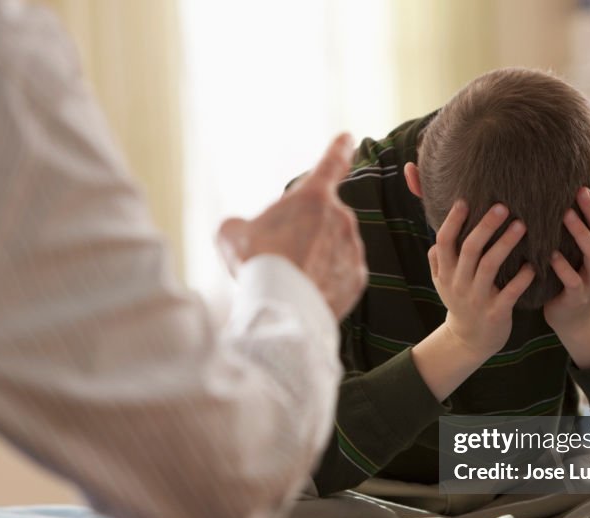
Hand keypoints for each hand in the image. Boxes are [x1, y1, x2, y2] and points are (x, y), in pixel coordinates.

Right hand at [216, 134, 366, 319]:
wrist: (282, 307)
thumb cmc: (256, 264)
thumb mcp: (232, 234)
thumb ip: (242, 225)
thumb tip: (241, 232)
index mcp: (313, 197)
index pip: (332, 163)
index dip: (339, 148)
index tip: (348, 138)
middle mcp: (340, 218)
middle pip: (322, 220)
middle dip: (305, 234)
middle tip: (280, 256)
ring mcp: (352, 248)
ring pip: (332, 248)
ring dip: (315, 258)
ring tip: (290, 279)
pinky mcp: (357, 278)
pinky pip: (340, 274)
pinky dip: (326, 281)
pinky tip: (305, 292)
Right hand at [428, 200, 535, 361]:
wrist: (469, 341)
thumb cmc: (460, 303)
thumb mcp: (442, 283)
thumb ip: (437, 260)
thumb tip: (437, 236)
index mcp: (445, 273)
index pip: (444, 242)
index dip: (453, 221)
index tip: (465, 201)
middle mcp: (459, 283)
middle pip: (469, 249)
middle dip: (485, 226)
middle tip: (503, 207)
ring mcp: (477, 299)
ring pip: (489, 266)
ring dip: (505, 244)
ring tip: (521, 225)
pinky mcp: (495, 312)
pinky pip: (510, 292)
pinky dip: (522, 277)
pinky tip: (534, 265)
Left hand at [543, 186, 589, 368]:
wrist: (575, 320)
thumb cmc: (576, 279)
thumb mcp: (589, 258)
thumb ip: (589, 234)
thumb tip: (581, 198)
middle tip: (580, 191)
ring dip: (581, 233)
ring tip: (566, 214)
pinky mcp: (578, 297)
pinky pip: (573, 280)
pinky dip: (563, 266)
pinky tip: (551, 253)